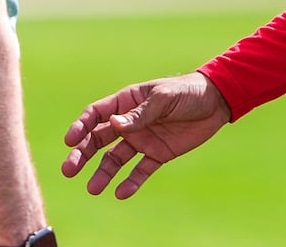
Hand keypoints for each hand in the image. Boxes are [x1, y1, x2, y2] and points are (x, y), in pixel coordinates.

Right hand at [61, 71, 231, 198]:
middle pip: (99, 139)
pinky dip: (131, 182)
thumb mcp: (165, 98)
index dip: (81, 126)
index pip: (97, 114)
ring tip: (93, 188)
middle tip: (69, 170)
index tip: (70, 140)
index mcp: (127, 102)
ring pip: (115, 158)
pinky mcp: (158, 154)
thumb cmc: (188, 92)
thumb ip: (140, 114)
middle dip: (82, 154)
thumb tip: (113, 124)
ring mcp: (143, 139)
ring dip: (103, 172)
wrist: (217, 102)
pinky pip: (140, 170)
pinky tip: (121, 193)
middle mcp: (130, 122)